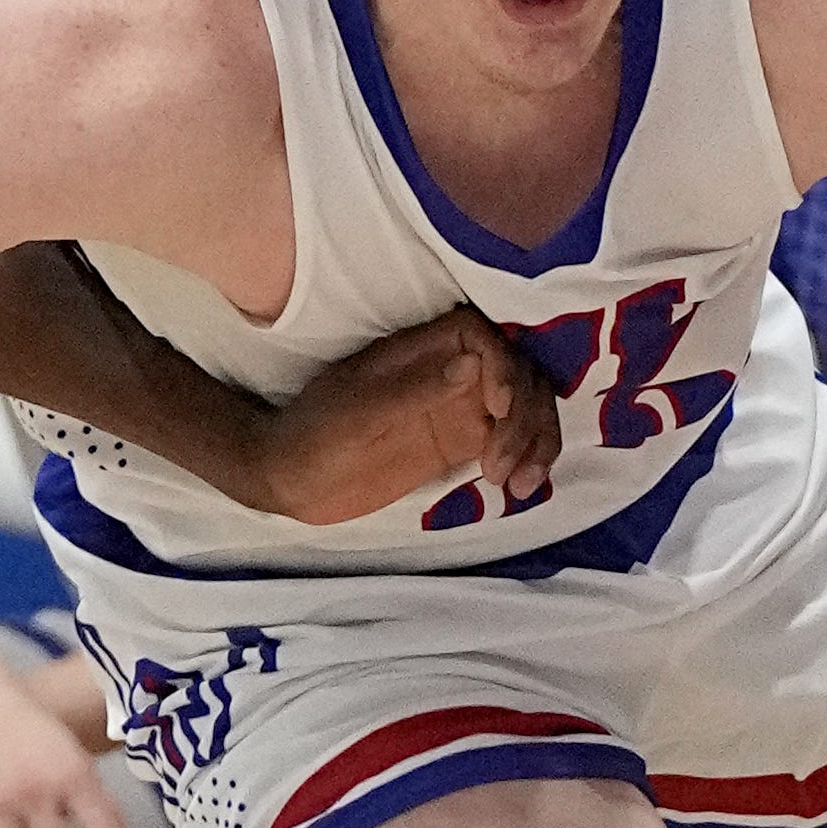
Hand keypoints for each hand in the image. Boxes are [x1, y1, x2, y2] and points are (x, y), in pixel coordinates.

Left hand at [246, 309, 561, 524]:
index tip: (498, 410)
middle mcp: (448, 372)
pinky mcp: (462, 442)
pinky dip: (527, 460)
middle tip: (502, 467)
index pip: (485, 338)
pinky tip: (518, 489)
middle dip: (527, 416)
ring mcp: (458, 407)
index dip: (505, 367)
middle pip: (517, 374)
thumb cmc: (312, 436)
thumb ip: (413, 390)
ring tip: (520, 486)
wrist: (289, 480)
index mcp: (420, 350)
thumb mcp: (357, 414)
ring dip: (537, 441)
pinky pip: (511, 441)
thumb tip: (471, 363)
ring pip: (525, 408)